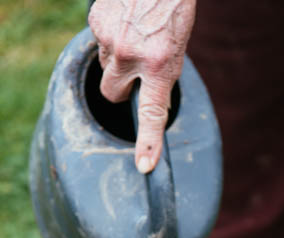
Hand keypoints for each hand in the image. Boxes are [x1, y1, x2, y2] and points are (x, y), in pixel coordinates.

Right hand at [88, 0, 195, 172]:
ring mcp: (111, 39)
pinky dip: (110, 38)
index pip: (152, 115)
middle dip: (120, 90)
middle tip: (133, 74)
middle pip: (111, 95)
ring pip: (105, 68)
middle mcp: (133, 55)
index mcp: (160, 66)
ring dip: (116, 61)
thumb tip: (146, 100)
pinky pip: (98, 43)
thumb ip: (160, 78)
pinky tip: (124, 23)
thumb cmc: (172, 12)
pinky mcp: (97, 22)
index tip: (144, 166)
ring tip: (134, 39)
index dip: (149, 143)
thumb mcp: (177, 51)